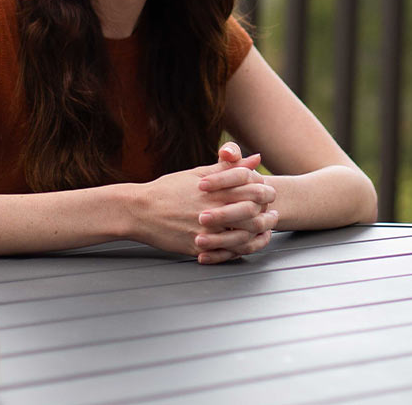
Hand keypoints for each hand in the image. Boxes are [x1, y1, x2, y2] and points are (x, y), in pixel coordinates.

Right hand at [131, 143, 276, 262]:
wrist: (140, 211)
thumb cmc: (169, 189)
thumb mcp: (199, 174)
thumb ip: (229, 167)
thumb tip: (256, 158)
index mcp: (216, 189)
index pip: (254, 190)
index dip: (266, 192)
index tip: (269, 195)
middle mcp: (213, 209)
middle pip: (253, 214)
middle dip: (267, 216)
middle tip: (272, 216)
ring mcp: (206, 230)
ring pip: (244, 237)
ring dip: (258, 236)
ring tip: (263, 232)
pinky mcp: (198, 247)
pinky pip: (226, 253)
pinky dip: (240, 251)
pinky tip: (245, 246)